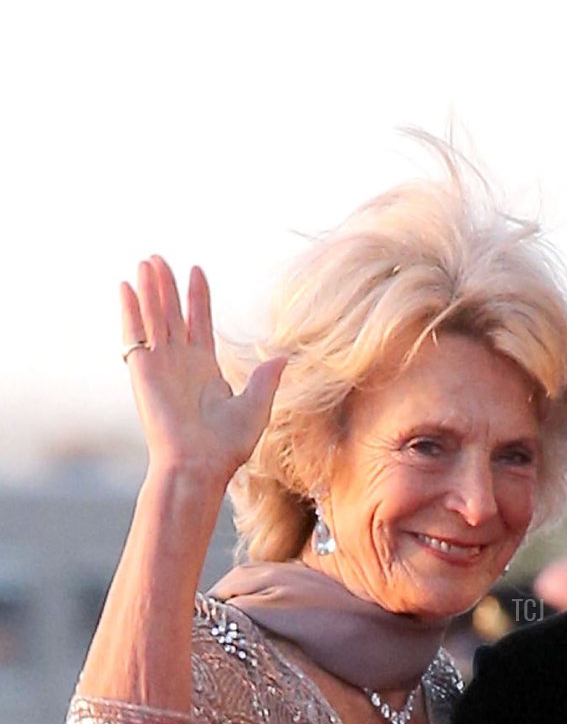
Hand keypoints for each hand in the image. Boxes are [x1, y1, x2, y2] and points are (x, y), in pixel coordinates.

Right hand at [120, 256, 285, 491]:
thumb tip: (283, 359)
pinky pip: (134, 334)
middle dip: (168, 287)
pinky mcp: (143, 371)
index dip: (198, 298)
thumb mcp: (255, 408)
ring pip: (154, 317)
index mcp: (205, 371)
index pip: (199, 324)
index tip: (197, 272)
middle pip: (173, 315)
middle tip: (161, 259)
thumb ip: (264, 380)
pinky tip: (127, 286)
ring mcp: (160, 365)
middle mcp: (181, 364)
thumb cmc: (227, 446)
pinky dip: (130, 310)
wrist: (198, 464)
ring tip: (148, 261)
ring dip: (151, 289)